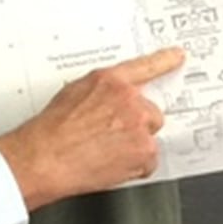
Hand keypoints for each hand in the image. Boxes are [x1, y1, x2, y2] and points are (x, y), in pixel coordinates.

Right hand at [0, 47, 184, 210]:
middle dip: (137, 125)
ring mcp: (139, 125)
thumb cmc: (52, 129)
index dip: (164, 61)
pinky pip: (148, 161)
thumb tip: (108, 99)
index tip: (177, 56)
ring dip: (134, 146)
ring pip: (149, 137)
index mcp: (110, 81)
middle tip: (111, 136)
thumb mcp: (72, 94)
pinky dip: (134, 167)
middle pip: (151, 112)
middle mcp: (128, 100)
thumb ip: (100, 92)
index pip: (145, 66)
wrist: (46, 157)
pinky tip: (111, 164)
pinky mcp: (144, 150)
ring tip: (105, 152)